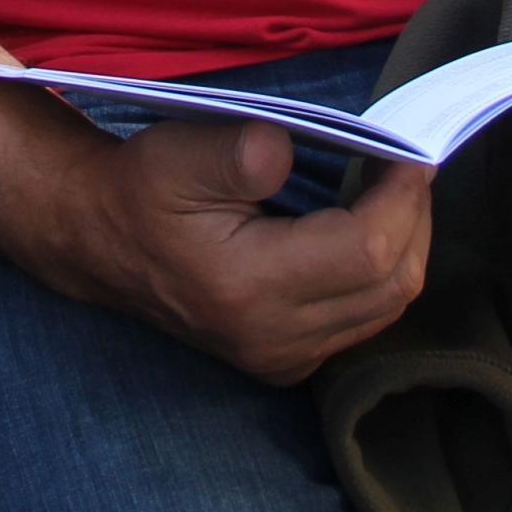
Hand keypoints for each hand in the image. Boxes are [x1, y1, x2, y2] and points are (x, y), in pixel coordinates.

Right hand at [59, 119, 433, 385]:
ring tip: (393, 189)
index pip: (367, 251)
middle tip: (406, 162)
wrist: (98, 242)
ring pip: (386, 308)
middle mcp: (271, 338)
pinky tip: (366, 228)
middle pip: (390, 284)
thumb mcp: (180, 153)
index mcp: (247, 287)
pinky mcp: (285, 361)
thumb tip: (302, 151)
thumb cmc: (140, 191)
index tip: (409, 150)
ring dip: (404, 244)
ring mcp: (280, 358)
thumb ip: (245, 151)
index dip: (402, 198)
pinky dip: (381, 273)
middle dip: (413, 218)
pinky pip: (363, 321)